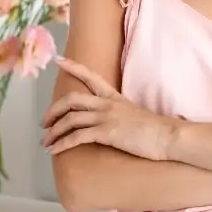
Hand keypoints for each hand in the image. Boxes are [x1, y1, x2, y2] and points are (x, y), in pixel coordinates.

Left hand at [41, 57, 176, 160]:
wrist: (167, 136)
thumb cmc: (155, 129)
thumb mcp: (134, 113)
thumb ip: (118, 112)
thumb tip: (109, 119)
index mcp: (114, 97)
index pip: (90, 76)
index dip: (73, 67)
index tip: (58, 60)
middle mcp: (107, 104)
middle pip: (71, 99)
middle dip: (53, 110)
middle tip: (44, 122)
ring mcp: (107, 117)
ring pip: (70, 119)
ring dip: (54, 131)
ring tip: (46, 142)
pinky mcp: (107, 133)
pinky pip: (77, 137)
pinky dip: (62, 144)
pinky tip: (55, 151)